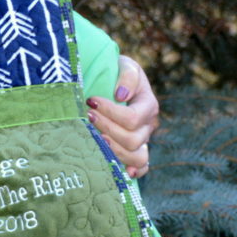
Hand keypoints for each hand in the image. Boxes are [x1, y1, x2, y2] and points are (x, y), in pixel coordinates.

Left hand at [87, 54, 158, 177]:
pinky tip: (122, 172)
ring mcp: (143, 140)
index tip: (91, 100)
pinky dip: (134, 171)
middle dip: (107, 129)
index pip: (132, 118)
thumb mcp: (125, 64)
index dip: (111, 113)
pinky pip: (142, 167)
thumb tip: (121, 95)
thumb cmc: (117, 70)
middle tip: (88, 117)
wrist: (113, 78)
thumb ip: (127, 75)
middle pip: (132, 139)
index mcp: (148, 105)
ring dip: (114, 150)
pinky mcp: (136, 150)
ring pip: (136, 157)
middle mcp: (148, 125)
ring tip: (95, 137)